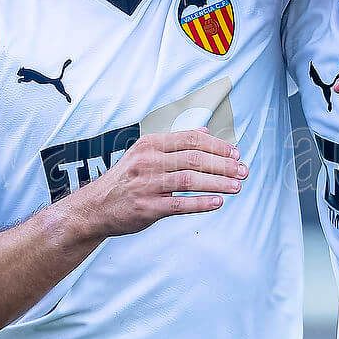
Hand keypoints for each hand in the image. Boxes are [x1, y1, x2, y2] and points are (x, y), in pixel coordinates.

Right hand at [71, 129, 245, 237]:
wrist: (95, 207)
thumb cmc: (126, 180)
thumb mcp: (144, 153)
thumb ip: (175, 143)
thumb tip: (205, 131)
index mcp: (149, 145)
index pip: (190, 140)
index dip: (217, 146)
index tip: (236, 153)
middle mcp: (148, 162)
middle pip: (194, 159)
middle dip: (223, 164)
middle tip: (243, 170)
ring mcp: (147, 185)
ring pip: (190, 180)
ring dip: (218, 183)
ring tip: (237, 186)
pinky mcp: (147, 208)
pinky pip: (180, 204)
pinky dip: (201, 202)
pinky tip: (218, 202)